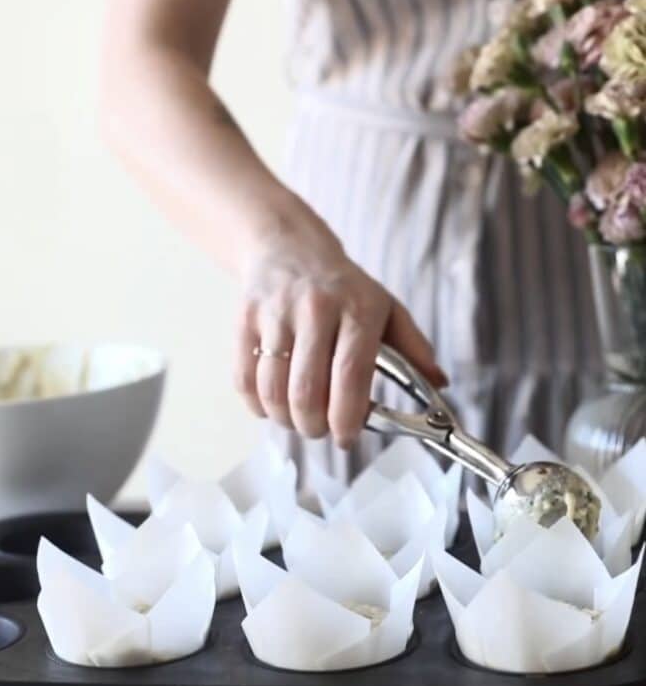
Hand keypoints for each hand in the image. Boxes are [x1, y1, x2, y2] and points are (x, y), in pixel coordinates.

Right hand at [234, 212, 446, 448]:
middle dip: (314, 426)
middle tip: (322, 430)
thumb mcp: (387, 308)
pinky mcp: (245, 319)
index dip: (348, 416)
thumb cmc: (343, 287)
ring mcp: (276, 314)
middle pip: (307, 390)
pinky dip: (257, 405)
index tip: (347, 438)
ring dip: (285, 419)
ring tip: (299, 420)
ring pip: (272, 389)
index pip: (350, 374)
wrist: (288, 246)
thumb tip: (440, 385)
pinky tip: (272, 405)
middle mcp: (315, 309)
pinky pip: (244, 378)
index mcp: (358, 308)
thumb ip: (414, 349)